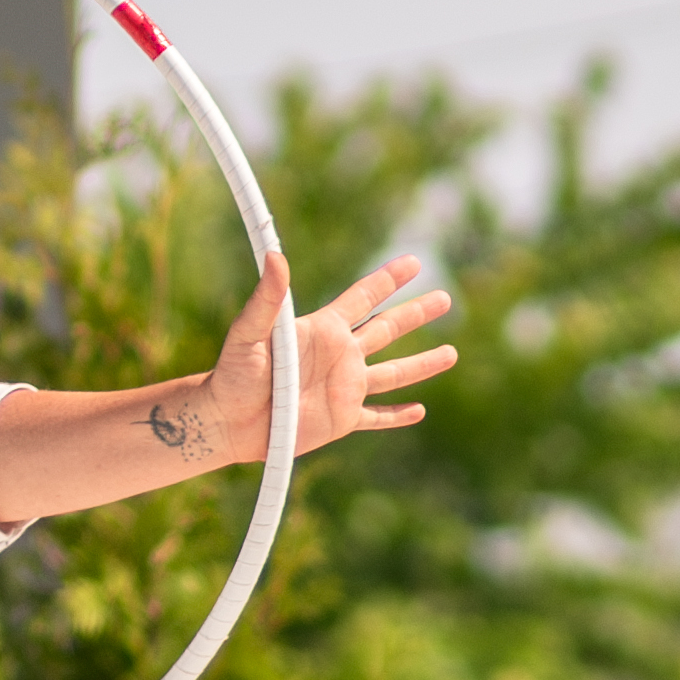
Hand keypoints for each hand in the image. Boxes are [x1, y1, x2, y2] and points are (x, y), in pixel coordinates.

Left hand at [197, 254, 460, 470]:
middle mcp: (340, 356)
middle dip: (418, 314)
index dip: (389, 279)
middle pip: (389, 329)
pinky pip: (377, 417)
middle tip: (447, 298)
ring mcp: (343, 389)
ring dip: (422, 364)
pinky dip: (398, 416)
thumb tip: (275, 256)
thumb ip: (267, 299)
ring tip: (452, 353)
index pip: (364, 298)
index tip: (414, 262)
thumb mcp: (248, 333)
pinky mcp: (341, 420)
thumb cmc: (232, 375)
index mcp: (323, 331)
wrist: (227, 422)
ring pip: (394, 373)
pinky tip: (419, 411)